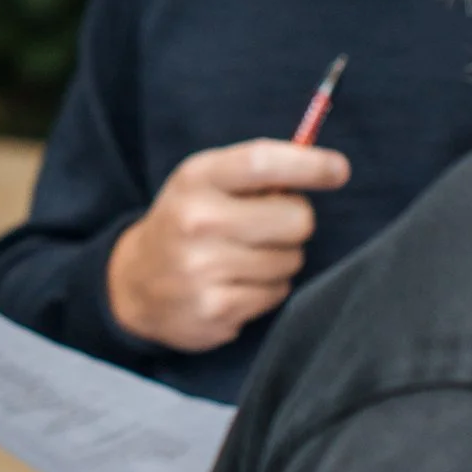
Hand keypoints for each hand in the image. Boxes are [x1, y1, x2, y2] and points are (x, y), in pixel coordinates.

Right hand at [105, 138, 346, 348]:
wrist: (133, 284)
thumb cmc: (186, 222)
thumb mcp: (206, 182)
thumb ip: (257, 171)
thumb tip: (327, 169)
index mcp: (197, 179)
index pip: (263, 162)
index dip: (309, 165)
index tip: (338, 170)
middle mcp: (197, 220)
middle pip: (297, 219)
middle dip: (293, 222)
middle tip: (265, 227)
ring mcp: (204, 268)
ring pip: (292, 260)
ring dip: (279, 259)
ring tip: (242, 258)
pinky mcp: (215, 310)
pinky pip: (277, 294)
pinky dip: (266, 290)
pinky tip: (235, 284)